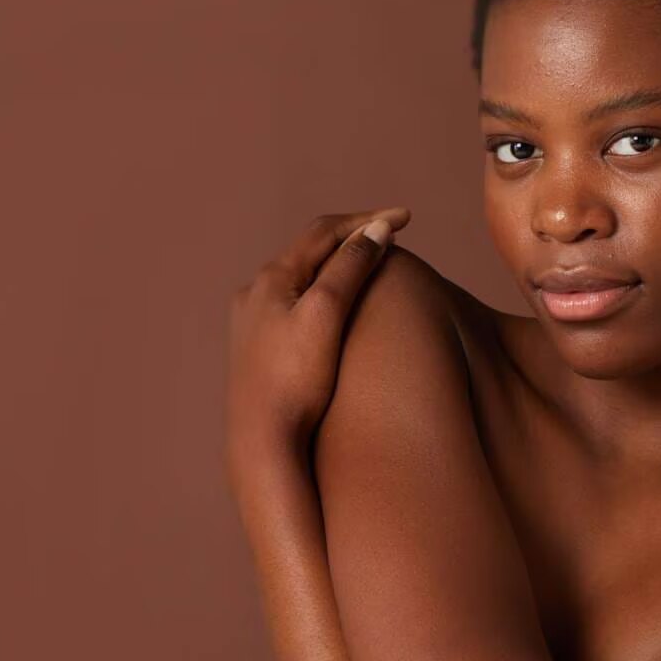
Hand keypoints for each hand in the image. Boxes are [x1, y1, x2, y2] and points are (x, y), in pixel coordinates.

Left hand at [223, 207, 409, 484]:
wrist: (262, 442)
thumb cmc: (296, 381)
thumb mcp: (326, 314)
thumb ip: (349, 268)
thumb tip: (376, 230)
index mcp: (270, 279)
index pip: (325, 232)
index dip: (368, 220)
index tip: (408, 217)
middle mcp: (254, 294)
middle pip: (310, 252)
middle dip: (352, 240)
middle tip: (393, 236)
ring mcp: (252, 323)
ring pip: (301, 280)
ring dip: (336, 267)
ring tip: (371, 266)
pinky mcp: (257, 350)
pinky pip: (294, 307)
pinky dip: (322, 295)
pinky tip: (336, 311)